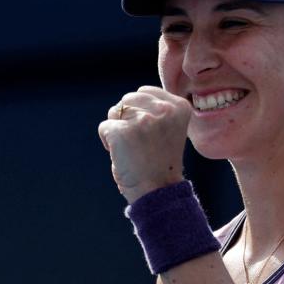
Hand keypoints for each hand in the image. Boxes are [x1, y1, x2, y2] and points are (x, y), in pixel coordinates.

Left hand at [97, 85, 191, 202]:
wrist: (157, 191)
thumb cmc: (160, 162)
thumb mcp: (168, 128)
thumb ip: (157, 109)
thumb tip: (130, 98)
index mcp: (179, 107)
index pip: (144, 92)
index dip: (140, 112)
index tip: (150, 134)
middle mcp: (163, 110)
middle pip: (128, 100)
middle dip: (127, 119)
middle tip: (139, 144)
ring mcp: (142, 120)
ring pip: (114, 112)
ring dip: (117, 129)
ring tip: (132, 149)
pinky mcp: (122, 132)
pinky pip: (104, 127)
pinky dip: (107, 141)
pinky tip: (121, 154)